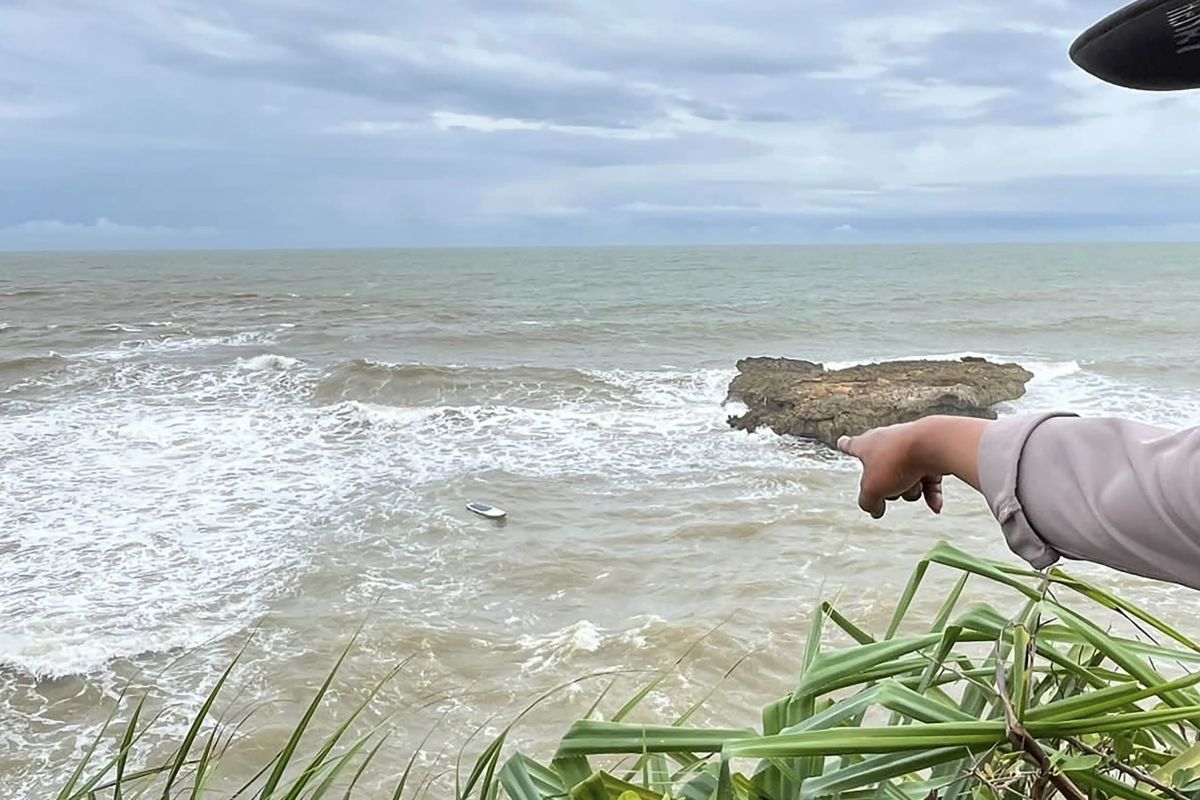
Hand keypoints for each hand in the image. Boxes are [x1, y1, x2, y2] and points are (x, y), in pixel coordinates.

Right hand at [837, 416, 989, 519]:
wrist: (935, 445)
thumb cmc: (898, 461)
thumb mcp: (873, 489)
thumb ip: (869, 502)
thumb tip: (875, 510)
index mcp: (867, 445)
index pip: (851, 446)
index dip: (846, 446)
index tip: (842, 442)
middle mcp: (888, 442)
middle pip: (883, 474)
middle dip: (889, 487)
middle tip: (891, 487)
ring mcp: (911, 448)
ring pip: (906, 480)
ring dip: (910, 490)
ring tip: (913, 485)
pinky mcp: (932, 455)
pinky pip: (928, 481)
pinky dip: (931, 494)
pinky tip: (935, 506)